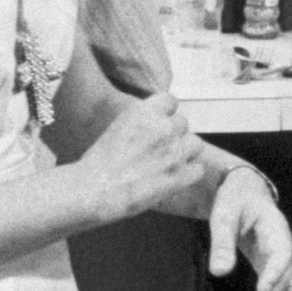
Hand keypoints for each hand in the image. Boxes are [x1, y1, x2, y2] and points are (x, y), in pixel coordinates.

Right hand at [76, 94, 208, 221]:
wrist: (93, 190)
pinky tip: (174, 178)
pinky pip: (198, 169)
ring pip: (195, 143)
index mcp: (143, 112)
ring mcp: (174, 152)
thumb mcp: (116, 128)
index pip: (170, 100)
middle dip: (173, 134)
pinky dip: (189, 174)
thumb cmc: (96, 163)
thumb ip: (139, 122)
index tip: (158, 122)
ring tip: (168, 162)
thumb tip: (152, 126)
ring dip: (185, 151)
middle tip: (158, 148)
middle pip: (182, 122)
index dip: (165, 112)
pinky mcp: (179, 176)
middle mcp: (162, 127)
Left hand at [209, 167, 291, 290]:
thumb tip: (219, 273)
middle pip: (284, 280)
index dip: (273, 274)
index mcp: (277, 231)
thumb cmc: (235, 201)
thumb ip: (222, 242)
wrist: (246, 194)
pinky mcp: (271, 270)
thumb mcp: (223, 215)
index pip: (281, 256)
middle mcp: (284, 249)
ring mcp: (280, 262)